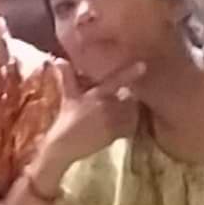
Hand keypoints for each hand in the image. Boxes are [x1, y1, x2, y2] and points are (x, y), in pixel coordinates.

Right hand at [36, 59, 145, 175]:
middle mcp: (105, 106)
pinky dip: (128, 127)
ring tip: (121, 116)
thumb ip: (68, 77)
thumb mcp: (68, 96)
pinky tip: (121, 129)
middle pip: (128, 98)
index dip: (130, 73)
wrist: (63, 145)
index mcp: (95, 94)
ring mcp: (110, 121)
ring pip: (130, 113)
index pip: (115, 81)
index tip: (144, 65)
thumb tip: (59, 59)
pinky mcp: (113, 135)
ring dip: (130, 113)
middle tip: (124, 102)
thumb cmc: (66, 118)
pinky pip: (128, 128)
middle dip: (128, 100)